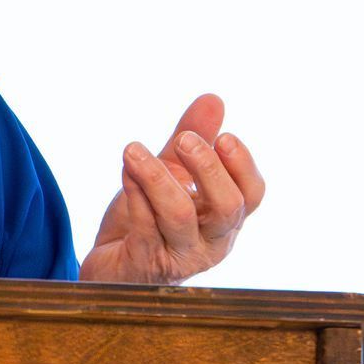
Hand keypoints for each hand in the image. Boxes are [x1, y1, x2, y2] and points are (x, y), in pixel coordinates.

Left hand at [80, 93, 264, 284]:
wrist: (111, 265)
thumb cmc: (148, 219)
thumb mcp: (171, 173)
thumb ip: (193, 139)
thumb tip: (213, 99)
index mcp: (225, 219)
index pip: (252, 195)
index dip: (242, 166)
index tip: (224, 136)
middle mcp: (211, 242)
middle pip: (227, 207)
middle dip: (208, 169)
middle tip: (184, 139)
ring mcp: (180, 256)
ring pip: (179, 216)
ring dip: (157, 177)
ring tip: (133, 149)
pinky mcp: (145, 262)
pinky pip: (144, 225)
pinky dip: (134, 193)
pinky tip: (125, 169)